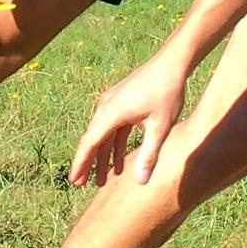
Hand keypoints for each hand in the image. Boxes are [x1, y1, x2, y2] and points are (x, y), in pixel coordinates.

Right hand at [71, 52, 188, 187]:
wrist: (171, 63)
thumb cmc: (167, 93)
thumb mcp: (160, 128)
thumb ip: (149, 156)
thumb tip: (140, 182)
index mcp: (112, 113)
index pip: (90, 143)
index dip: (81, 163)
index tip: (75, 181)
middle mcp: (106, 107)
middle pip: (93, 139)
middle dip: (88, 163)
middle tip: (82, 185)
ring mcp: (112, 103)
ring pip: (102, 135)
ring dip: (102, 157)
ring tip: (101, 180)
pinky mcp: (120, 101)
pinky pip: (112, 128)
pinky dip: (113, 145)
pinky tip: (118, 163)